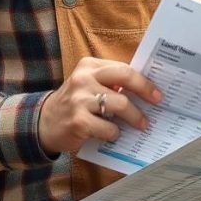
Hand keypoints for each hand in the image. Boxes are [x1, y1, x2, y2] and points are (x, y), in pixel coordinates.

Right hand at [38, 57, 161, 154]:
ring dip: (134, 117)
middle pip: (125, 78)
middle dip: (145, 91)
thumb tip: (145, 91)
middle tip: (156, 104)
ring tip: (140, 125)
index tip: (157, 92)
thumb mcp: (89, 85)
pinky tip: (113, 134)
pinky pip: (108, 127)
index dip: (143, 81)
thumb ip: (111, 83)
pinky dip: (114, 133)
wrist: (43, 123)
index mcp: (90, 66)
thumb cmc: (75, 103)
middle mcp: (84, 78)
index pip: (124, 69)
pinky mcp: (78, 120)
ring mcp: (80, 99)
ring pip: (120, 104)